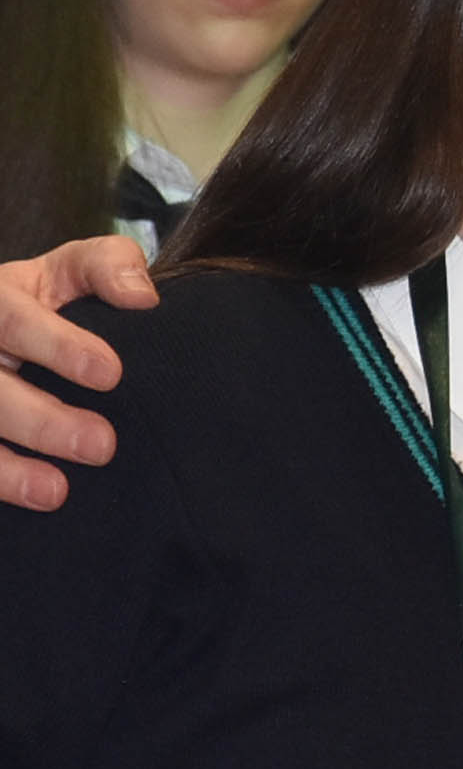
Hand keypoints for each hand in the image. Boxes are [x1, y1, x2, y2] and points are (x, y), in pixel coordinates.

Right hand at [0, 238, 156, 508]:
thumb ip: (107, 265)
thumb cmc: (39, 302)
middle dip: (41, 420)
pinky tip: (32, 502)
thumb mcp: (66, 270)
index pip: (12, 319)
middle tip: (102, 445)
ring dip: (7, 468)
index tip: (111, 374)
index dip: (57, 345)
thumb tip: (143, 297)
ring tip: (57, 491)